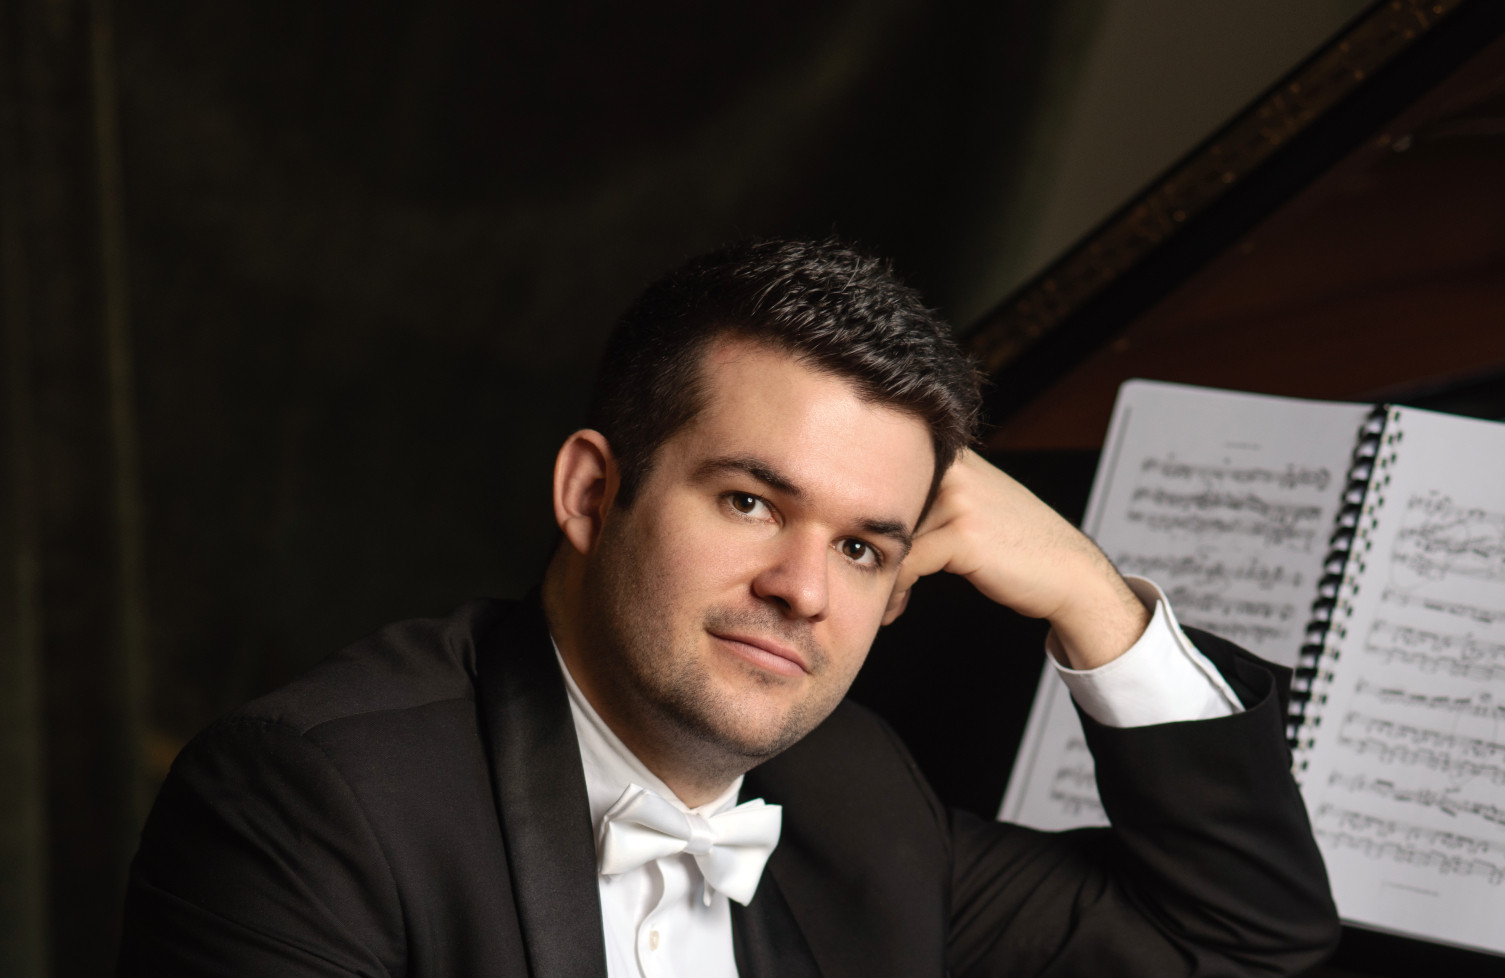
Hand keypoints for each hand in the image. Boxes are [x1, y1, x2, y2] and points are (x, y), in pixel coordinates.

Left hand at [885, 449, 1148, 668]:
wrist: (1069, 572)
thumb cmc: (1018, 544)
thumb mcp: (975, 502)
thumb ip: (932, 496)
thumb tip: (868, 516)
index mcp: (954, 457)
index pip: (882, 477)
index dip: (863, 517)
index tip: (853, 551)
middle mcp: (954, 469)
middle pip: (880, 508)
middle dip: (867, 549)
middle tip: (860, 581)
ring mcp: (958, 499)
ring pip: (890, 538)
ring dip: (880, 575)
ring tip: (882, 600)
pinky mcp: (962, 535)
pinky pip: (907, 564)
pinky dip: (895, 591)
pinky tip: (895, 608)